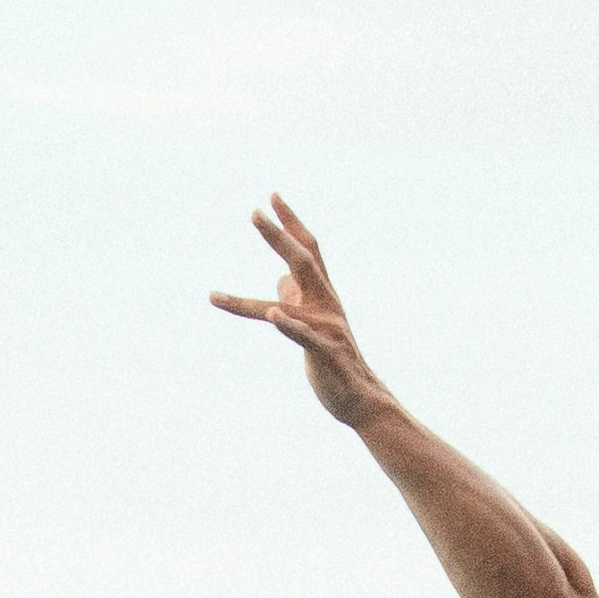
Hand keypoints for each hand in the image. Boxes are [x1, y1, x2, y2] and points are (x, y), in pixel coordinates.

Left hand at [209, 197, 398, 420]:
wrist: (359, 399)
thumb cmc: (332, 362)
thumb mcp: (309, 325)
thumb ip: (295, 299)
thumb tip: (279, 280)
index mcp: (321, 296)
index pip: (307, 251)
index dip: (290, 224)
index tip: (271, 197)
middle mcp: (326, 305)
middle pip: (303, 262)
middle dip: (278, 236)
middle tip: (254, 212)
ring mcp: (328, 329)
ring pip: (293, 301)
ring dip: (266, 283)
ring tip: (239, 280)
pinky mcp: (326, 354)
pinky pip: (305, 337)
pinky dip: (289, 324)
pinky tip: (272, 314)